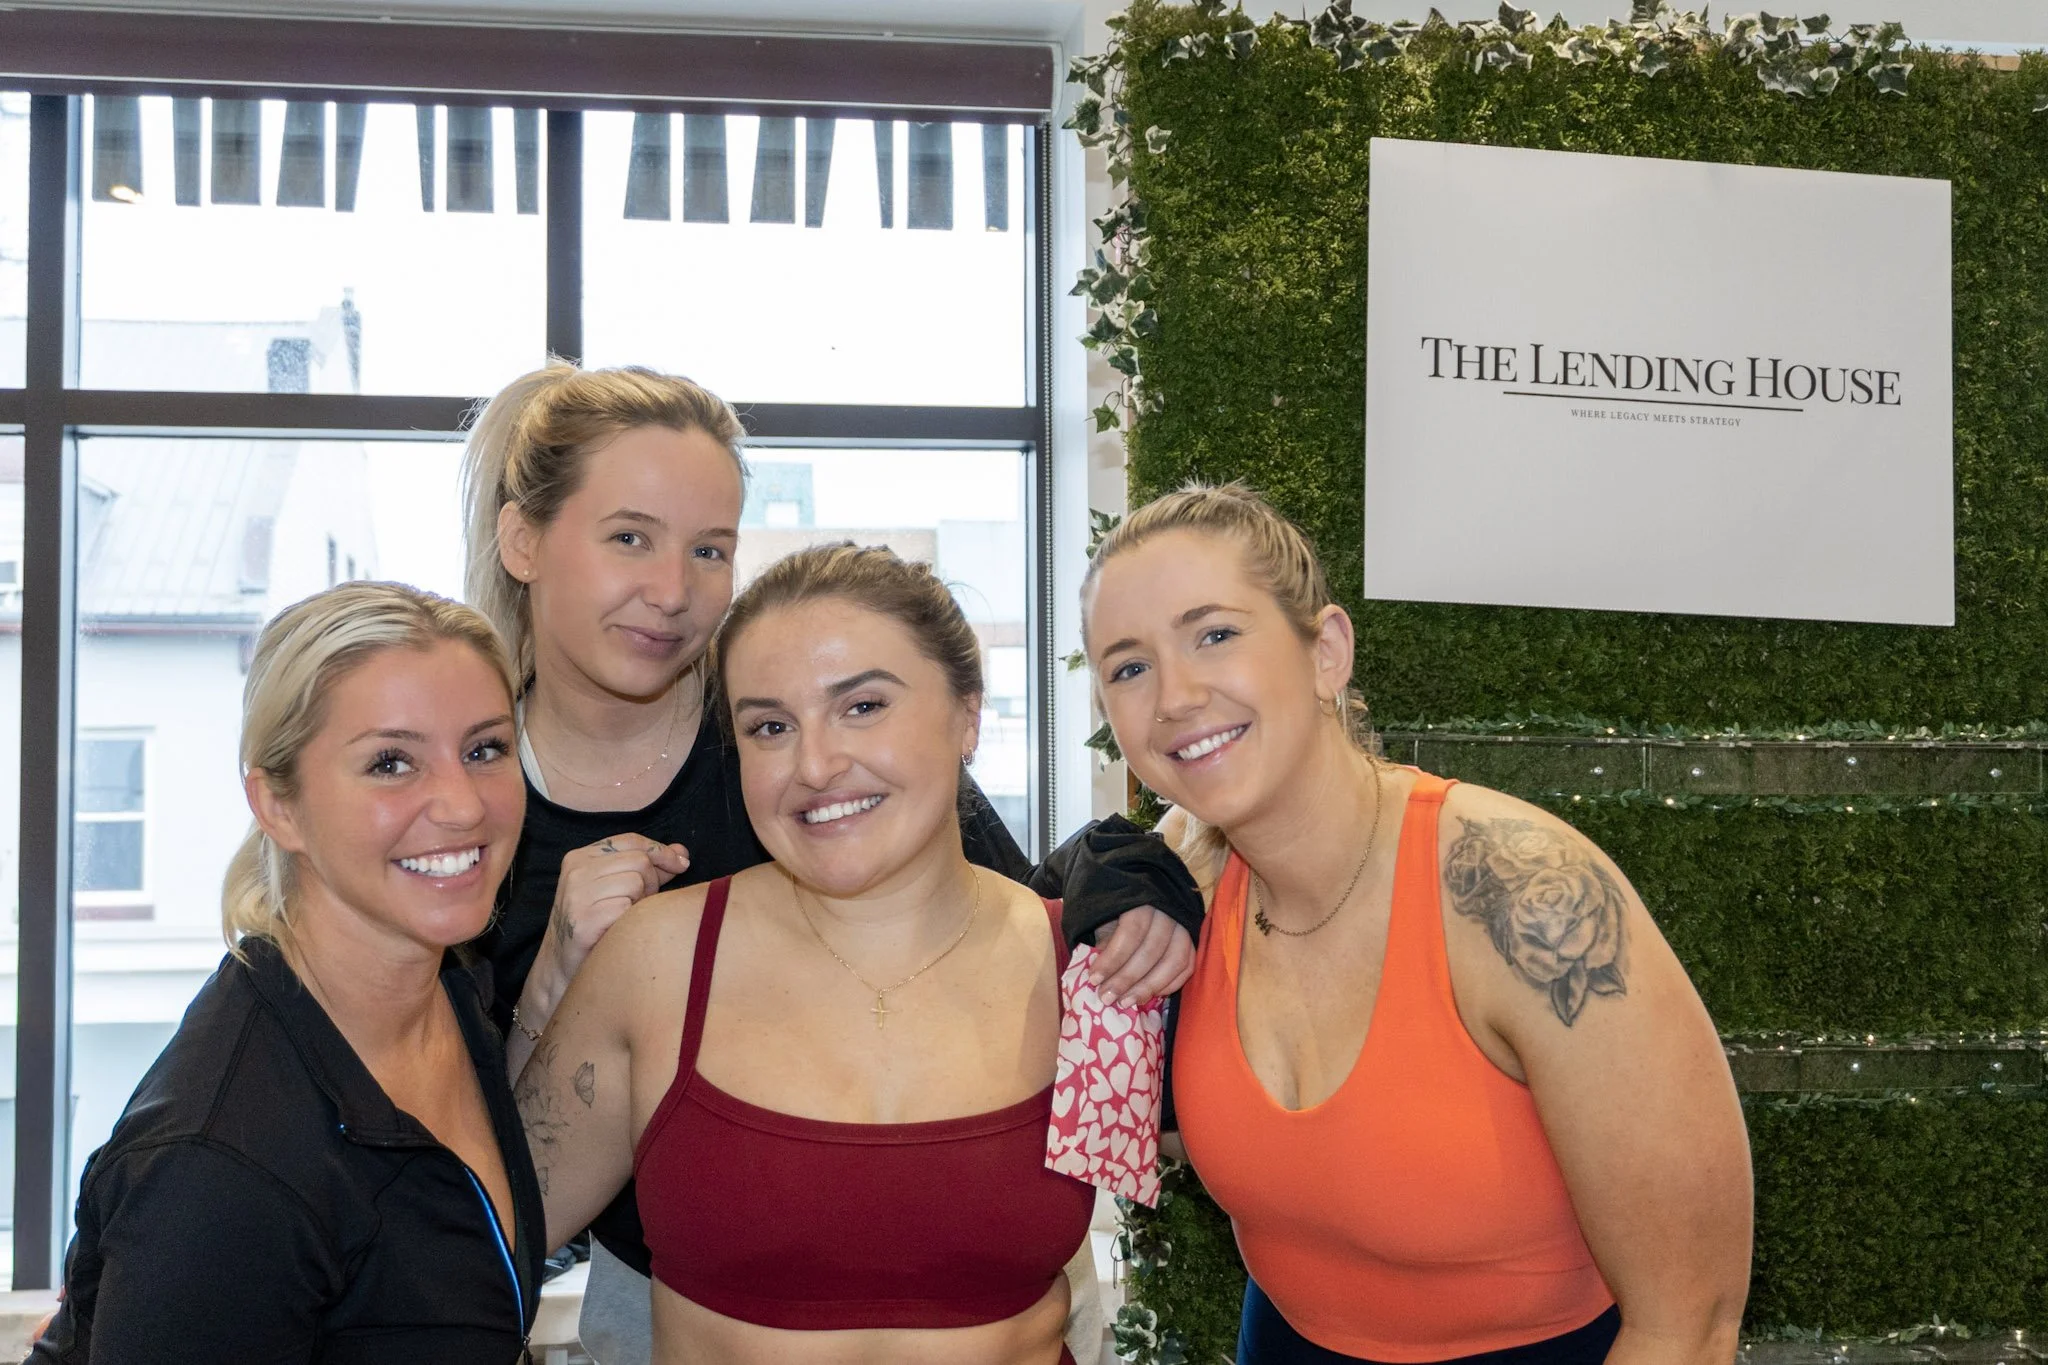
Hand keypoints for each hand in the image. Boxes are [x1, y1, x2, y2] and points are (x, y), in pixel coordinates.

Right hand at [546, 833, 689, 982]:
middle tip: (642, 902)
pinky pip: (626, 908)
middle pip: (639, 860)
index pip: (631, 840)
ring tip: (627, 916)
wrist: (562, 964)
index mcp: (580, 857)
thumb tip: (681, 852)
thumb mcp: (615, 886)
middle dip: (653, 881)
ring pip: (636, 882)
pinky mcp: (583, 920)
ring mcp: (577, 895)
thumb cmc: (595, 922)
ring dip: (641, 902)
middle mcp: (576, 871)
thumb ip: (647, 866)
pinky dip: (630, 919)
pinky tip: (618, 929)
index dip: (661, 850)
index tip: (681, 864)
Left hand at [1089, 904, 1193, 1006]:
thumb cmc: (1116, 915)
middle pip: (1152, 950)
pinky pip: (1187, 967)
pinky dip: (1170, 984)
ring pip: (1174, 961)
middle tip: (1107, 997)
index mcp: (1141, 900)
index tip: (1094, 979)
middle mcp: (1167, 912)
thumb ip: (1104, 943)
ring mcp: (1183, 926)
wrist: (1140, 903)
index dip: (1113, 959)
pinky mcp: (1192, 941)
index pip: (1131, 932)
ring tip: (1126, 1002)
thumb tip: (1100, 974)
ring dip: (1149, 987)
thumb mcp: (1104, 922)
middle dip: (1127, 978)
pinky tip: (1150, 995)